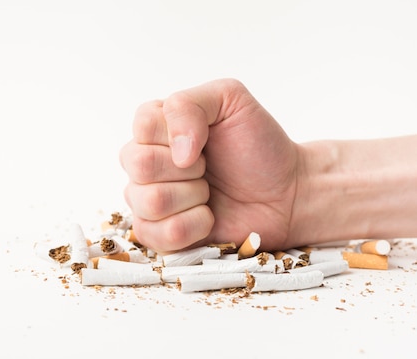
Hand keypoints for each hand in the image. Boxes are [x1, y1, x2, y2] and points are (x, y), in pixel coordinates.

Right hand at [119, 78, 299, 252]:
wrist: (286, 192)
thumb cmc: (257, 146)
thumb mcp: (230, 99)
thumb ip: (189, 105)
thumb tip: (176, 153)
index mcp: (155, 127)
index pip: (142, 126)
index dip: (177, 135)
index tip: (206, 141)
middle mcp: (145, 163)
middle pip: (140, 165)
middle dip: (188, 169)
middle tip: (208, 168)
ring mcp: (147, 200)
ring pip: (148, 202)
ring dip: (191, 198)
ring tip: (209, 193)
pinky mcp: (158, 234)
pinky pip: (156, 234)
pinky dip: (192, 226)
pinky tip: (207, 218)